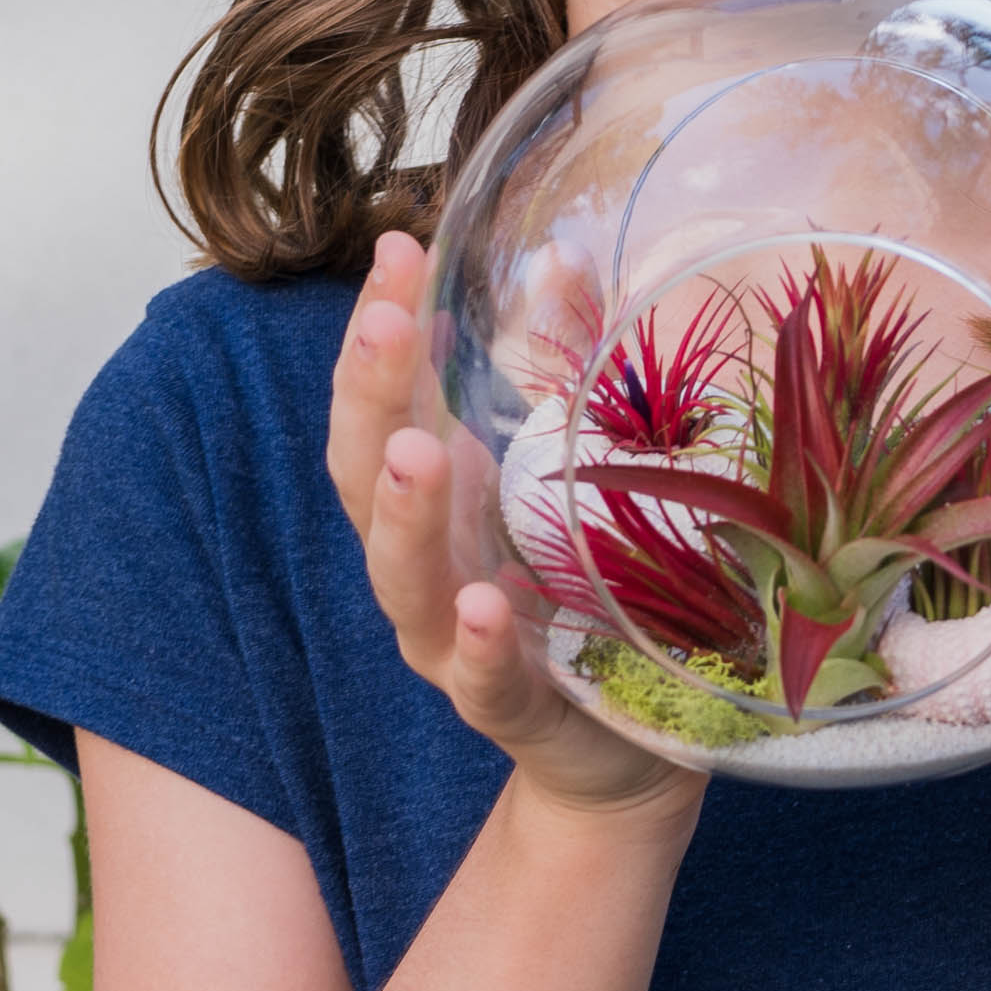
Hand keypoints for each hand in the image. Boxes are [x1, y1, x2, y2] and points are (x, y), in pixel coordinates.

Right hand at [325, 230, 703, 825]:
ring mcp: (457, 643)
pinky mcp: (515, 709)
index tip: (398, 247)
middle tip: (382, 321)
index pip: (382, 402)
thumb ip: (563, 366)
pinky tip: (482, 605)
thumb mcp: (570, 470)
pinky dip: (480, 645)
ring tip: (414, 453)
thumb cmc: (578, 587)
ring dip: (406, 517)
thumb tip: (564, 255)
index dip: (380, 327)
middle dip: (370, 397)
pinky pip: (485, 682)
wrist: (621, 743)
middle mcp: (426, 566)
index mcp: (437, 498)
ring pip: (405, 582)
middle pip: (370, 480)